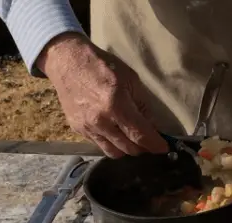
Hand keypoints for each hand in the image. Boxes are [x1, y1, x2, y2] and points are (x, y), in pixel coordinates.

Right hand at [37, 33, 167, 157]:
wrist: (68, 61)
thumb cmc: (102, 66)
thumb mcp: (131, 79)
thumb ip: (143, 105)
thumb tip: (152, 126)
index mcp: (116, 106)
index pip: (140, 135)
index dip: (155, 145)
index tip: (164, 148)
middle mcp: (101, 121)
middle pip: (129, 148)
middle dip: (143, 147)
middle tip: (150, 141)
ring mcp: (87, 127)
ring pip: (114, 152)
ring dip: (127, 149)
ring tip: (134, 140)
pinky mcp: (78, 129)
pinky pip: (100, 145)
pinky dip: (112, 144)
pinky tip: (116, 133)